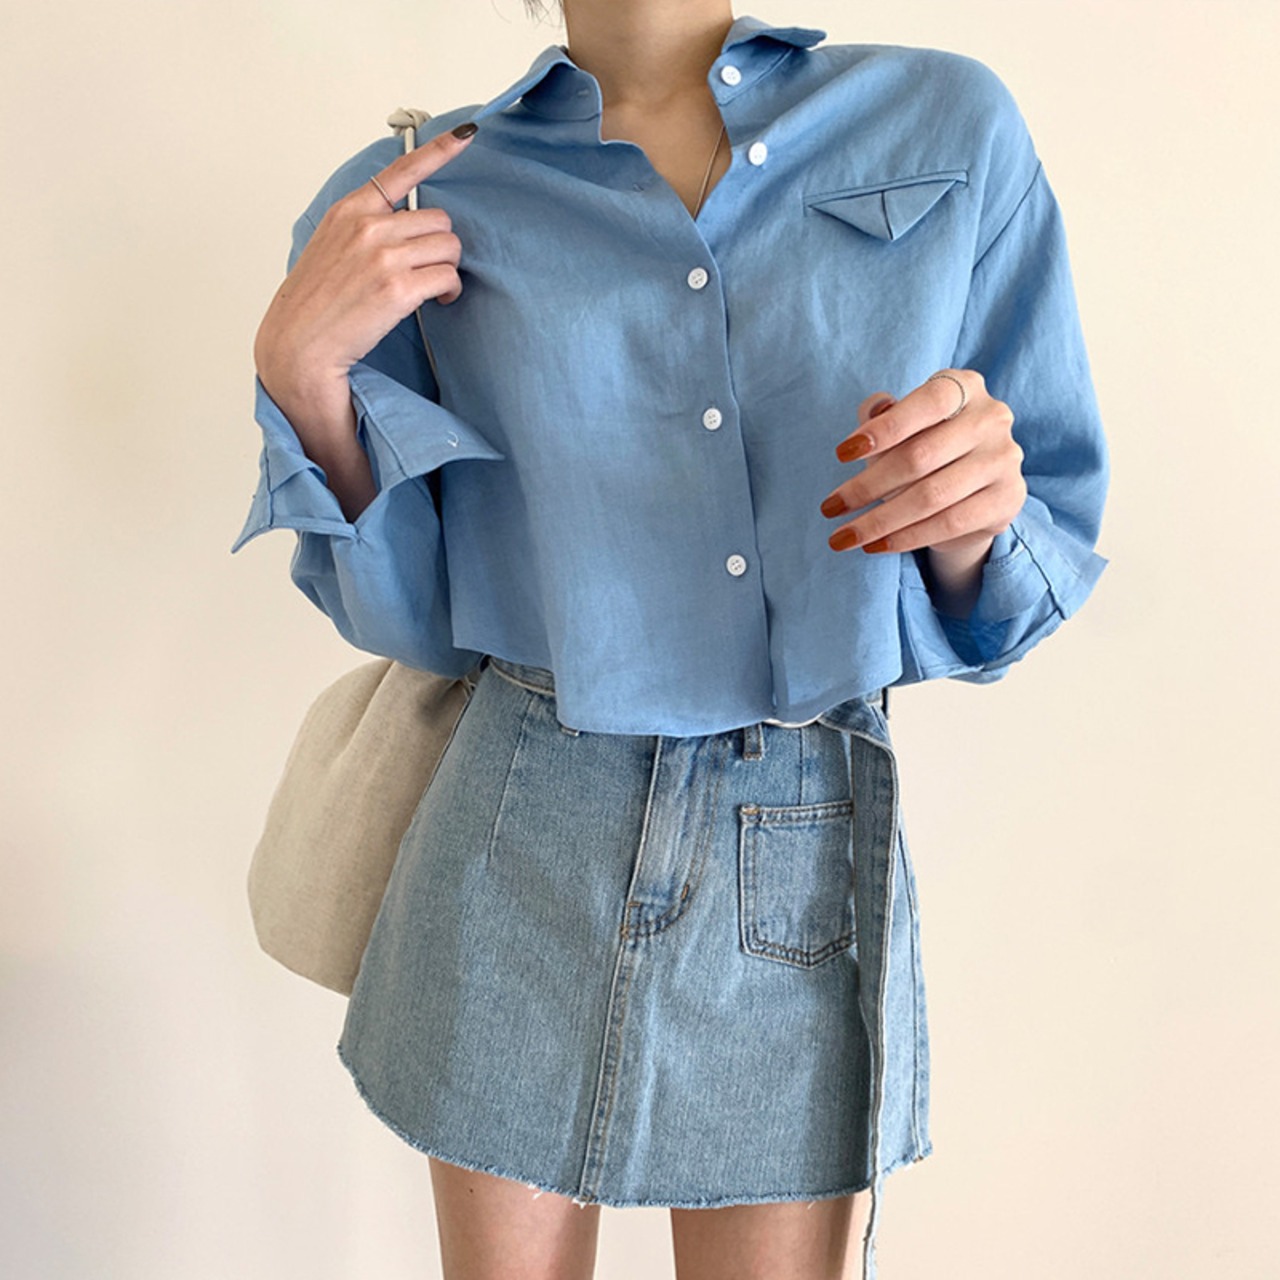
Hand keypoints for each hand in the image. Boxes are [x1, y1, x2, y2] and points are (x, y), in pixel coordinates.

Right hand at [253, 123, 477, 407]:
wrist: (299, 344)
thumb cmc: (316, 302)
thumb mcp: (332, 245)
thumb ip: (365, 226)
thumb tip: (408, 226)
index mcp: (351, 210)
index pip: (402, 170)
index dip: (440, 150)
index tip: (466, 133)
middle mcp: (367, 226)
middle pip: (439, 220)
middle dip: (440, 246)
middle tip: (428, 270)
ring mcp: (382, 256)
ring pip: (448, 247)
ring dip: (447, 269)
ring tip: (431, 288)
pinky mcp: (397, 288)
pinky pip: (447, 277)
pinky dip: (449, 290)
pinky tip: (437, 301)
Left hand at [819, 369, 1025, 557]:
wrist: (971, 490)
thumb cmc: (926, 446)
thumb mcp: (901, 427)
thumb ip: (881, 416)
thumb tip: (873, 411)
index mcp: (965, 387)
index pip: (925, 404)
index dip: (883, 429)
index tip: (841, 455)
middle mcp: (992, 419)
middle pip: (920, 457)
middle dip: (867, 486)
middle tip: (830, 508)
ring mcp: (1004, 460)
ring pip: (931, 496)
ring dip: (879, 521)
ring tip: (843, 537)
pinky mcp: (1008, 500)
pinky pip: (949, 523)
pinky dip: (906, 538)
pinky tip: (876, 546)